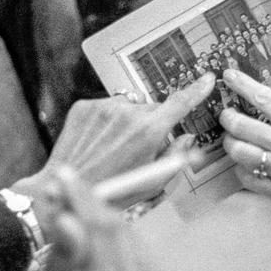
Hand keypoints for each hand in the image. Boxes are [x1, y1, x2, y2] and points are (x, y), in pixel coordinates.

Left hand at [13, 74, 214, 207]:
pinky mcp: (85, 105)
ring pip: (129, 106)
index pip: (181, 103)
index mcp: (150, 132)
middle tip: (139, 148)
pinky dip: (107, 120)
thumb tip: (186, 138)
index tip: (208, 78)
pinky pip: (106, 106)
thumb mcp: (152, 183)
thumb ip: (175, 157)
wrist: (62, 189)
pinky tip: (98, 142)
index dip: (197, 90)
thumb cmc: (111, 192)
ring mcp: (105, 107)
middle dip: (152, 123)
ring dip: (128, 121)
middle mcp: (129, 113)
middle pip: (153, 108)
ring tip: (114, 148)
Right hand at [28, 167, 177, 270]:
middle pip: (120, 229)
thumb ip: (60, 259)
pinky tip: (97, 246)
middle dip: (91, 204)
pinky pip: (140, 249)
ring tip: (75, 216)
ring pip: (132, 235)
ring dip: (104, 220)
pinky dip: (117, 240)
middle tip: (64, 187)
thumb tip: (68, 217)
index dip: (83, 200)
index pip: (101, 235)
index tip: (64, 176)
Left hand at [218, 69, 270, 237]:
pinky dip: (242, 171)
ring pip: (239, 153)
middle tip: (226, 115)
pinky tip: (246, 168)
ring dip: (231, 145)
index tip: (229, 75)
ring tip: (233, 141)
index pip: (265, 99)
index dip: (242, 85)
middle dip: (227, 118)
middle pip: (242, 126)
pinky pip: (249, 181)